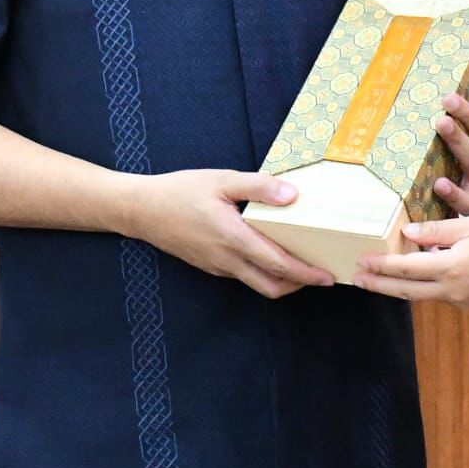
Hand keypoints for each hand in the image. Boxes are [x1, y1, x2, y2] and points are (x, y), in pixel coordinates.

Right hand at [128, 171, 333, 298]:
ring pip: (257, 284)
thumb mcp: (221, 180)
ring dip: (282, 280)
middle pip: (271, 286)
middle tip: (322, 275)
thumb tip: (293, 195)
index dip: (305, 273)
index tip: (327, 276)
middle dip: (300, 285)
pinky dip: (263, 272)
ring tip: (302, 265)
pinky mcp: (210, 266)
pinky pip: (243, 276)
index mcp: (232, 238)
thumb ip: (258, 187)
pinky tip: (271, 255)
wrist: (141, 210)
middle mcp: (227, 259)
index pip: (277, 264)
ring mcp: (217, 266)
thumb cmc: (180, 191)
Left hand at [354, 215, 468, 305]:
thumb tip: (409, 233)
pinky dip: (423, 288)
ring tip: (380, 280)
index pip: (405, 269)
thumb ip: (438, 231)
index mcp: (449, 268)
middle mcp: (451, 290)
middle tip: (357, 280)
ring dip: (399, 288)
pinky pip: (440, 296)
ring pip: (422, 296)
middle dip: (380, 285)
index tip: (361, 262)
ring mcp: (461, 301)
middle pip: (406, 290)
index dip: (381, 266)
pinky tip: (419, 278)